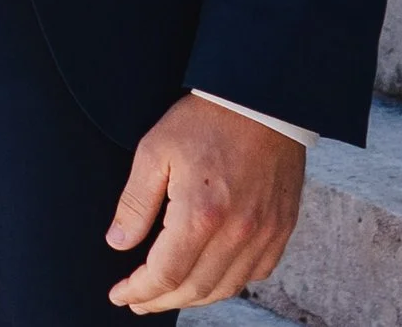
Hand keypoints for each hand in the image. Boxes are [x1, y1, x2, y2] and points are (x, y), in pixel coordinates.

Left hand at [106, 92, 305, 313]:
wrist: (262, 100)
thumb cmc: (206, 120)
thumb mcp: (154, 151)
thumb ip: (135, 203)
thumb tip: (119, 243)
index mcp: (201, 214)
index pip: (165, 274)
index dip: (139, 291)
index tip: (120, 294)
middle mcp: (237, 232)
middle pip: (195, 289)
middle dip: (160, 300)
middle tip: (138, 299)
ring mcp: (264, 233)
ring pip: (226, 287)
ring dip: (193, 298)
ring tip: (167, 294)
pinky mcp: (281, 228)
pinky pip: (255, 273)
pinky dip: (228, 283)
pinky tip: (209, 278)